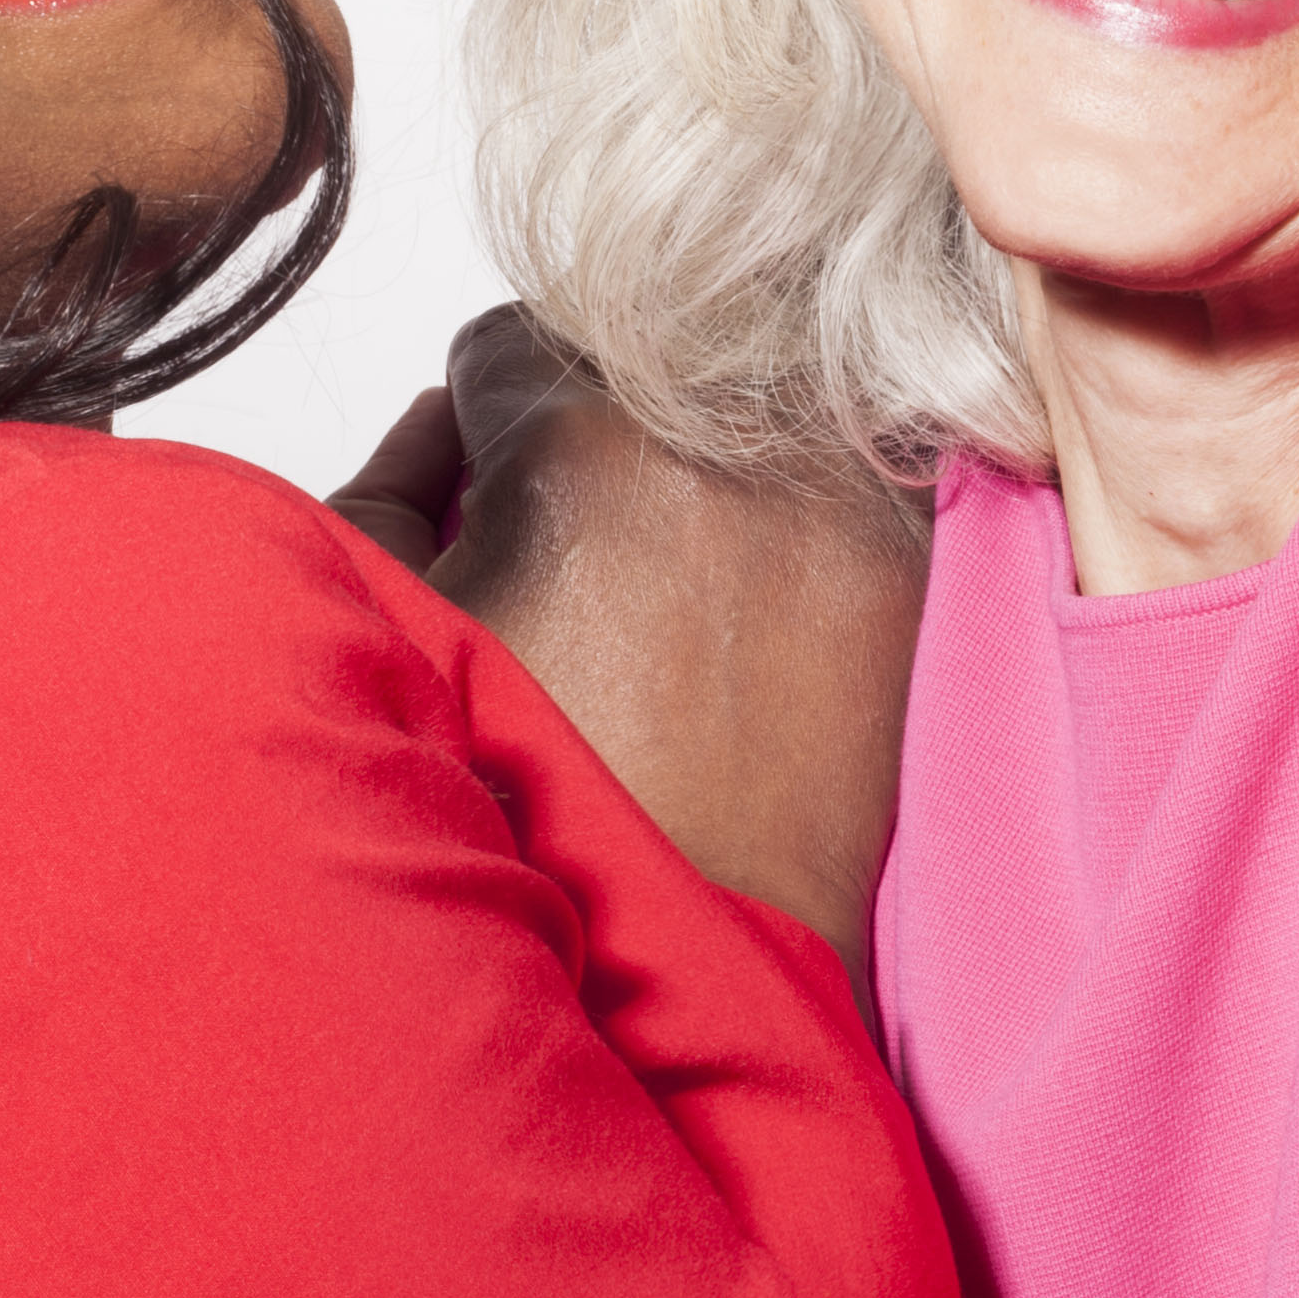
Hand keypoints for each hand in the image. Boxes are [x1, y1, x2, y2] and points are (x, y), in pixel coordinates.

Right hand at [382, 305, 934, 979]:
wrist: (679, 954)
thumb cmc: (527, 814)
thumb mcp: (395, 633)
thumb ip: (391, 489)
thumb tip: (445, 422)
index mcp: (582, 444)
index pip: (512, 343)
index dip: (485, 431)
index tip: (498, 497)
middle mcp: (728, 445)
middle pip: (638, 360)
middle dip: (600, 435)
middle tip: (585, 551)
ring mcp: (836, 501)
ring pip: (747, 405)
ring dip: (708, 462)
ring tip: (675, 589)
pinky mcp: (907, 570)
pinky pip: (841, 479)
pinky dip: (797, 518)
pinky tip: (757, 616)